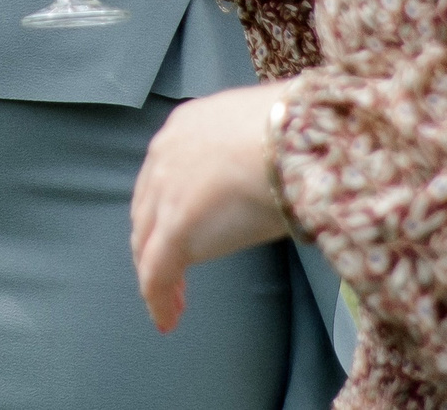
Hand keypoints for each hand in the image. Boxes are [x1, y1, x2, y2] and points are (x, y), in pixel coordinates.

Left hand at [130, 82, 292, 332]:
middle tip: (170, 272)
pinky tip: (168, 320)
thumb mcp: (263, 137)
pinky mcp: (175, 227)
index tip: (177, 229)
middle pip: (147, 209)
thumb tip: (262, 178)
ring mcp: (165, 192)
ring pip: (147, 242)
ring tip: (171, 303)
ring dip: (157, 273)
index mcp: (186, 126)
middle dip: (154, 242)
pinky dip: (159, 298)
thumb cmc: (298, 134)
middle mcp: (165, 154)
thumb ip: (247, 156)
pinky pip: (157, 272)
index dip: (166, 206)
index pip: (164, 174)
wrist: (299, 137)